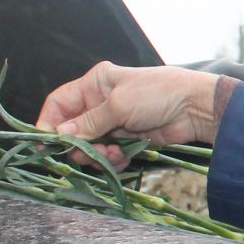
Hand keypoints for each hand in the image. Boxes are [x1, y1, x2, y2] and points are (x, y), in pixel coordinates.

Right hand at [35, 63, 221, 167]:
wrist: (195, 108)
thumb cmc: (158, 94)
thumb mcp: (119, 105)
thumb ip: (89, 122)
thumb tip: (60, 135)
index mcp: (95, 83)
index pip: (59, 103)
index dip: (50, 122)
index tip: (48, 143)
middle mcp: (100, 102)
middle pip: (73, 129)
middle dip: (79, 145)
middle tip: (87, 154)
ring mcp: (114, 122)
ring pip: (90, 146)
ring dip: (98, 154)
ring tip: (113, 153)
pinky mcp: (127, 139)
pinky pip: (109, 154)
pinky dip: (113, 159)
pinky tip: (123, 156)